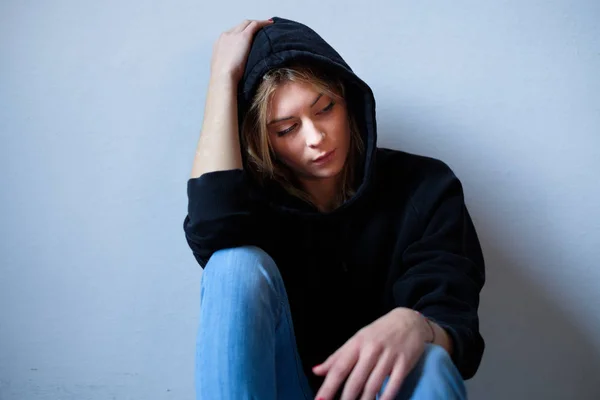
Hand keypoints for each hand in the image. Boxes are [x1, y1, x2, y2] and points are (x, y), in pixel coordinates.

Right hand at [210, 18, 273, 82]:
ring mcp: (234, 35)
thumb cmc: (223, 78)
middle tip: (260, 29)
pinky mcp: (243, 36)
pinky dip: (263, 23)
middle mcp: (226, 36)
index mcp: (220, 43)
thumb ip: (228, 63)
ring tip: (267, 25)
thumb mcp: (223, 68)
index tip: (250, 38)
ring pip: (247, 23)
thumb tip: (235, 68)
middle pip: (240, 26)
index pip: (232, 34)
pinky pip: (255, 25)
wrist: (223, 77)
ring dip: (257, 23)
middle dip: (250, 26)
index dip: (241, 33)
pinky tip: (270, 24)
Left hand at [312, 308, 430, 399]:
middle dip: (346, 399)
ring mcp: (388, 356)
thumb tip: (316, 371)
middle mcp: (371, 350)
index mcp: (356, 343)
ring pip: (373, 385)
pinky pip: (394, 385)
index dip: (329, 386)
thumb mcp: (356, 340)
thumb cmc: (378, 333)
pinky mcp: (404, 363)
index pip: (339, 368)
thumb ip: (337, 357)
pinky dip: (386, 398)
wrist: (409, 321)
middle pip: (355, 380)